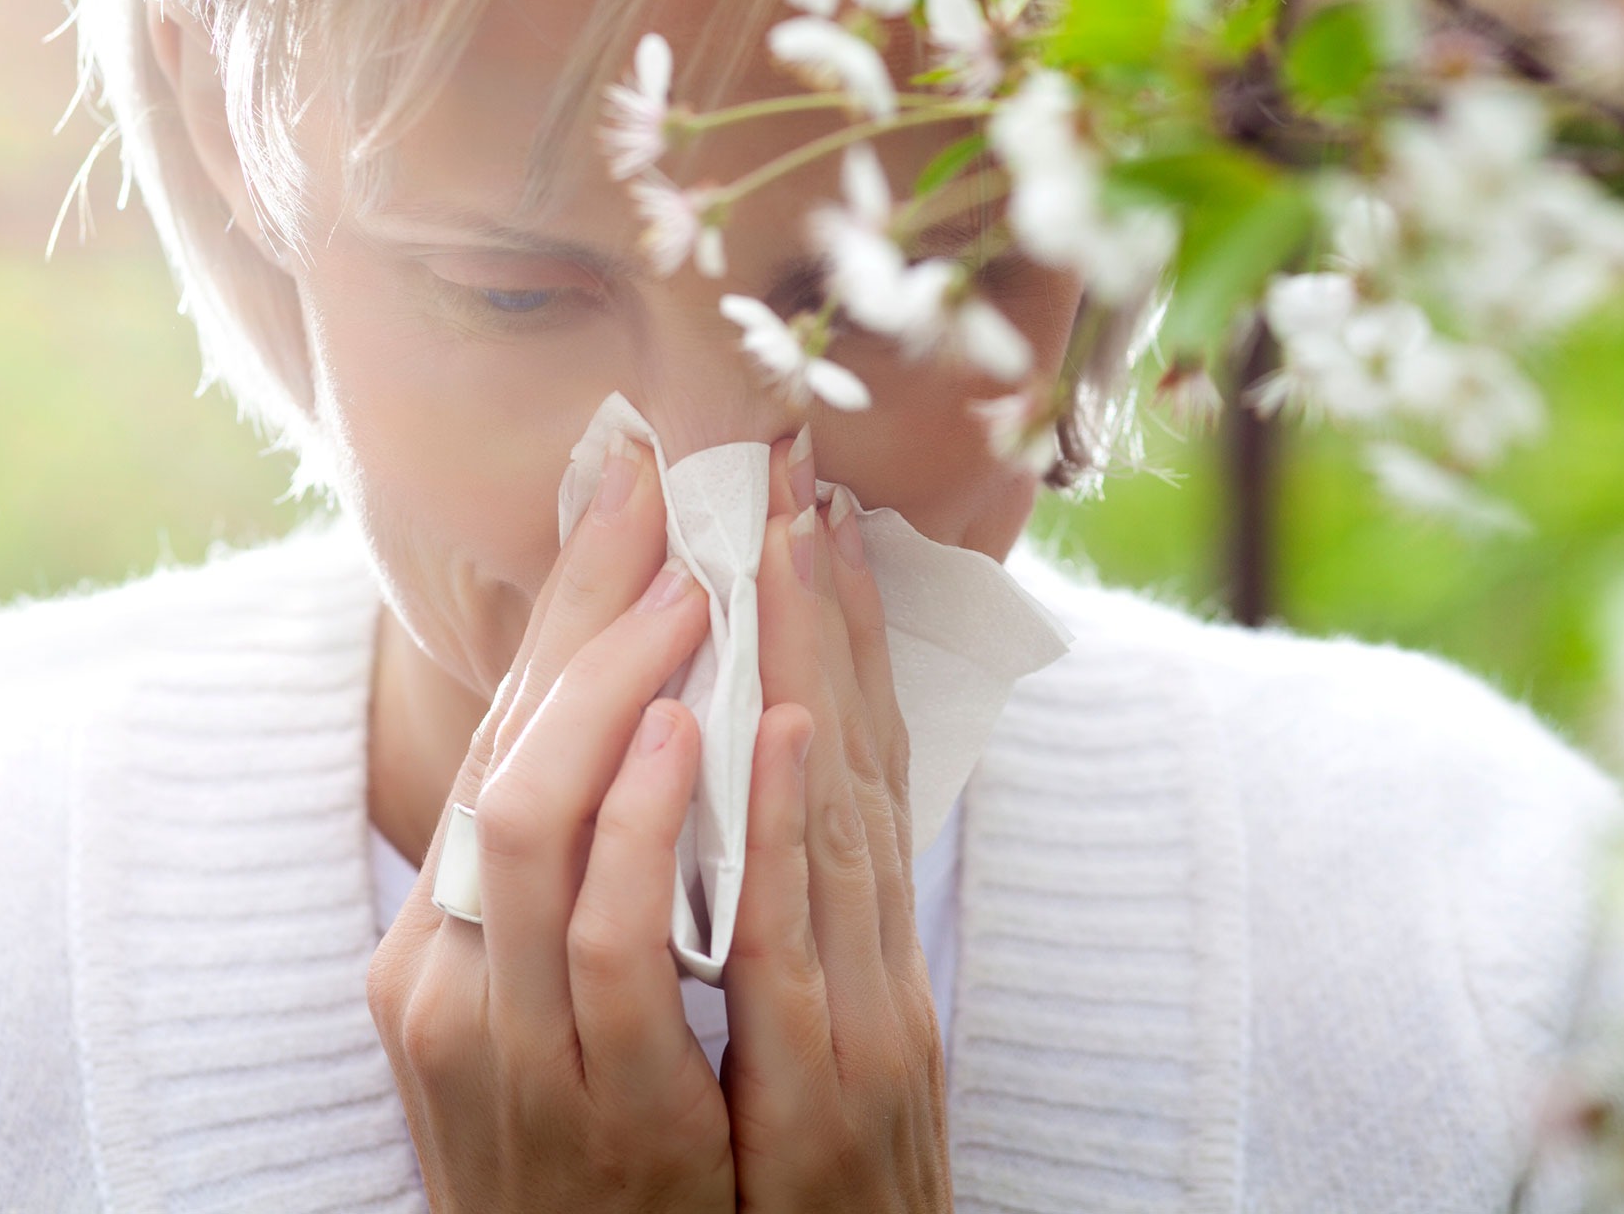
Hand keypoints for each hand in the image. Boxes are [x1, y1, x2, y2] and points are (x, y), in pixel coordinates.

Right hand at [366, 436, 734, 1212]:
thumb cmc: (590, 1152)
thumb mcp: (550, 1009)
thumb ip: (574, 882)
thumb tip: (631, 724)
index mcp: (438, 941)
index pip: (495, 739)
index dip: (562, 613)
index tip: (625, 492)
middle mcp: (446, 979)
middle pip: (501, 754)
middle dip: (586, 623)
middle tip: (669, 515)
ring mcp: (508, 1045)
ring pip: (527, 824)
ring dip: (619, 692)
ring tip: (693, 598)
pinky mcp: (594, 1109)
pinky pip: (614, 943)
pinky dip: (656, 821)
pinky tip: (713, 734)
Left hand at [720, 435, 952, 1212]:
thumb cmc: (804, 1197)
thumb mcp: (809, 1048)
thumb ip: (788, 922)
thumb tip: (746, 797)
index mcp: (866, 948)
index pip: (855, 759)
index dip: (836, 635)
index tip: (812, 519)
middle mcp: (877, 964)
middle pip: (852, 754)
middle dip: (822, 612)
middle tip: (799, 482)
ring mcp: (866, 1019)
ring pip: (839, 810)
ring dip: (815, 666)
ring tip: (795, 542)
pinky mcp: (833, 1090)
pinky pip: (792, 936)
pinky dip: (791, 823)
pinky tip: (778, 724)